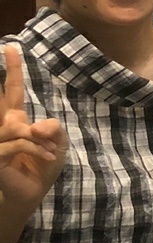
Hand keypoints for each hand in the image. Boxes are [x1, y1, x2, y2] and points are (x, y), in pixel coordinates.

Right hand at [0, 45, 67, 210]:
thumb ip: (52, 129)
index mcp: (15, 118)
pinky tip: (49, 157)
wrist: (31, 195)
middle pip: (0, 99)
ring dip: (38, 138)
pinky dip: (37, 149)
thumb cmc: (41, 167)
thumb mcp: (56, 144)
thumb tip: (33, 125)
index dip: (12, 70)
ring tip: (50, 149)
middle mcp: (2, 126)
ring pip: (15, 126)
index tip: (11, 47)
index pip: (12, 90)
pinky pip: (17, 143)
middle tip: (1, 51)